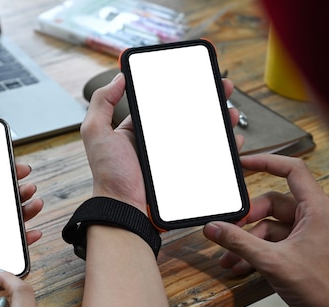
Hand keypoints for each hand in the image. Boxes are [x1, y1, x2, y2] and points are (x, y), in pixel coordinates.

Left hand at [0, 131, 43, 296]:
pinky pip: (4, 247)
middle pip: (1, 201)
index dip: (4, 174)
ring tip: (34, 203)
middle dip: (19, 192)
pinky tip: (31, 233)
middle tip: (29, 186)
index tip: (18, 167)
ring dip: (25, 212)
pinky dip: (21, 242)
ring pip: (7, 221)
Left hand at [80, 73, 240, 211]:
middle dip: (208, 100)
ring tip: (230, 111)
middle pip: (188, 115)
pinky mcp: (185, 172)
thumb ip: (102, 102)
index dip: (180, 88)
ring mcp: (173, 157)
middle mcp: (157, 142)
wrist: (124, 208)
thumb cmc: (109, 174)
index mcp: (138, 129)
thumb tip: (118, 78)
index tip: (196, 75)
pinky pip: (208, 157)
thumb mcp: (96, 132)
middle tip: (223, 87)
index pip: (163, 102)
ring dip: (219, 120)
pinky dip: (223, 147)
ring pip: (202, 133)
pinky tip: (232, 139)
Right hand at [203, 154, 328, 306]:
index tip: (244, 163)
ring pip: (271, 225)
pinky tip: (241, 265)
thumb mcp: (272, 261)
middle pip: (273, 202)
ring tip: (230, 256)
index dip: (266, 162)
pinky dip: (257, 251)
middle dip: (248, 218)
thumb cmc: (324, 289)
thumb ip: (239, 242)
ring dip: (248, 240)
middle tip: (229, 228)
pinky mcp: (304, 248)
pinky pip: (275, 241)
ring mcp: (310, 233)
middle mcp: (315, 216)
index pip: (292, 170)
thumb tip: (215, 228)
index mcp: (317, 209)